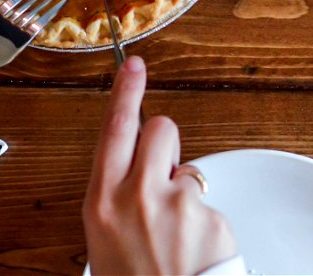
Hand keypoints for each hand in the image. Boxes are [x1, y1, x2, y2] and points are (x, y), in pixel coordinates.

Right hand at [83, 56, 236, 274]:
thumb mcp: (103, 242)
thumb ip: (115, 199)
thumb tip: (129, 173)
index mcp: (102, 202)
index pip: (114, 129)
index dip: (125, 91)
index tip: (133, 63)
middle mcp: (137, 195)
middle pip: (159, 129)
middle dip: (162, 141)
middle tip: (161, 171)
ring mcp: (176, 204)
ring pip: (187, 170)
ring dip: (183, 190)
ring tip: (176, 233)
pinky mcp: (210, 216)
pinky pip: (208, 202)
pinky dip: (204, 221)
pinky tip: (195, 248)